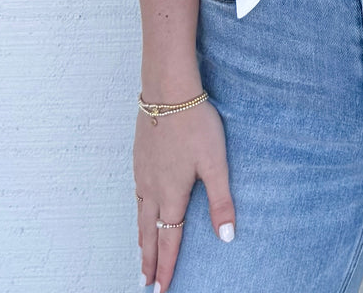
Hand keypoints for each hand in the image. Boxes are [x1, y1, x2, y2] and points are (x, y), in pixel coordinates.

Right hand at [134, 97, 235, 291]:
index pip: (168, 240)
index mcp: (171, 195)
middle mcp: (152, 188)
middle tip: (144, 283)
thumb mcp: (215, 163)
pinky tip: (140, 209)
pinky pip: (136, 195)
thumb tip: (226, 238)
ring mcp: (142, 173)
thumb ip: (221, 201)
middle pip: (148, 233)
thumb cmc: (195, 124)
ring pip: (139, 215)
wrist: (168, 90)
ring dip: (141, 238)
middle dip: (148, 260)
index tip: (161, 289)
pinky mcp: (139, 157)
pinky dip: (137, 213)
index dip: (167, 267)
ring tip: (141, 254)